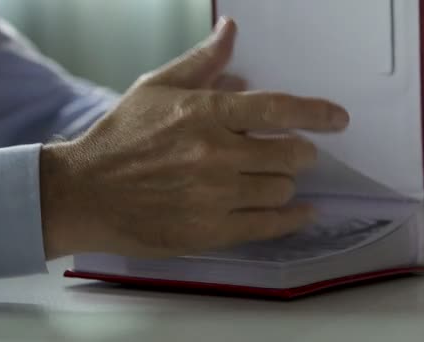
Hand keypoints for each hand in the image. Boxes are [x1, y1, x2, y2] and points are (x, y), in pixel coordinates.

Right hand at [41, 18, 349, 258]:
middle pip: (290, 154)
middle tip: (291, 154)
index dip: (316, 113)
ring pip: (281, 190)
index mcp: (205, 113)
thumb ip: (200, 62)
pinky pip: (268, 226)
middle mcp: (216, 154)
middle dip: (298, 152)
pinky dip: (292, 219)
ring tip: (272, 179)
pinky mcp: (210, 231)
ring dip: (284, 183)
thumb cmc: (118, 139)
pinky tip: (300, 213)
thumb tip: (230, 30)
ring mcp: (215, 196)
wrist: (86, 193)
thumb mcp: (154, 89)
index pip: (278, 110)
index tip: (337, 119)